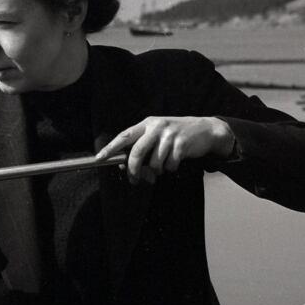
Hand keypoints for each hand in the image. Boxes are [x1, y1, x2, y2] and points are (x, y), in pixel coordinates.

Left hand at [96, 116, 233, 183]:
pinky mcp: (181, 143)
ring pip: (154, 162)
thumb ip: (141, 147)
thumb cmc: (174, 135)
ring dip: (156, 171)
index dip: (111, 148)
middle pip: (137, 151)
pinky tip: (174, 163)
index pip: (124, 136)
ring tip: (161, 168)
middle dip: (134, 169)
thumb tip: (122, 165)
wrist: (205, 130)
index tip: (100, 158)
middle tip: (134, 179)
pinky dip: (170, 169)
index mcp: (146, 124)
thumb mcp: (156, 135)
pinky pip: (170, 165)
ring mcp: (169, 135)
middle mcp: (156, 127)